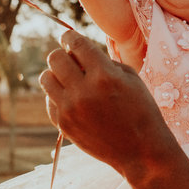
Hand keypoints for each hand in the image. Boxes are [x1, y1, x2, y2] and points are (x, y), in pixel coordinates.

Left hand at [39, 31, 179, 179]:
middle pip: (55, 58)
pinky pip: (50, 100)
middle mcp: (84, 91)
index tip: (69, 38)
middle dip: (62, 54)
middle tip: (71, 60)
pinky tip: (73, 99)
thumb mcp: (131, 78)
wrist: (142, 152)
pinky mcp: (64, 125)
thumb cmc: (142, 111)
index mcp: (104, 75)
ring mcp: (71, 109)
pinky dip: (58, 96)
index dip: (70, 37)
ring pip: (46, 78)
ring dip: (56, 74)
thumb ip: (104, 61)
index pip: (76, 44)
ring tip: (70, 80)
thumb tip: (79, 53)